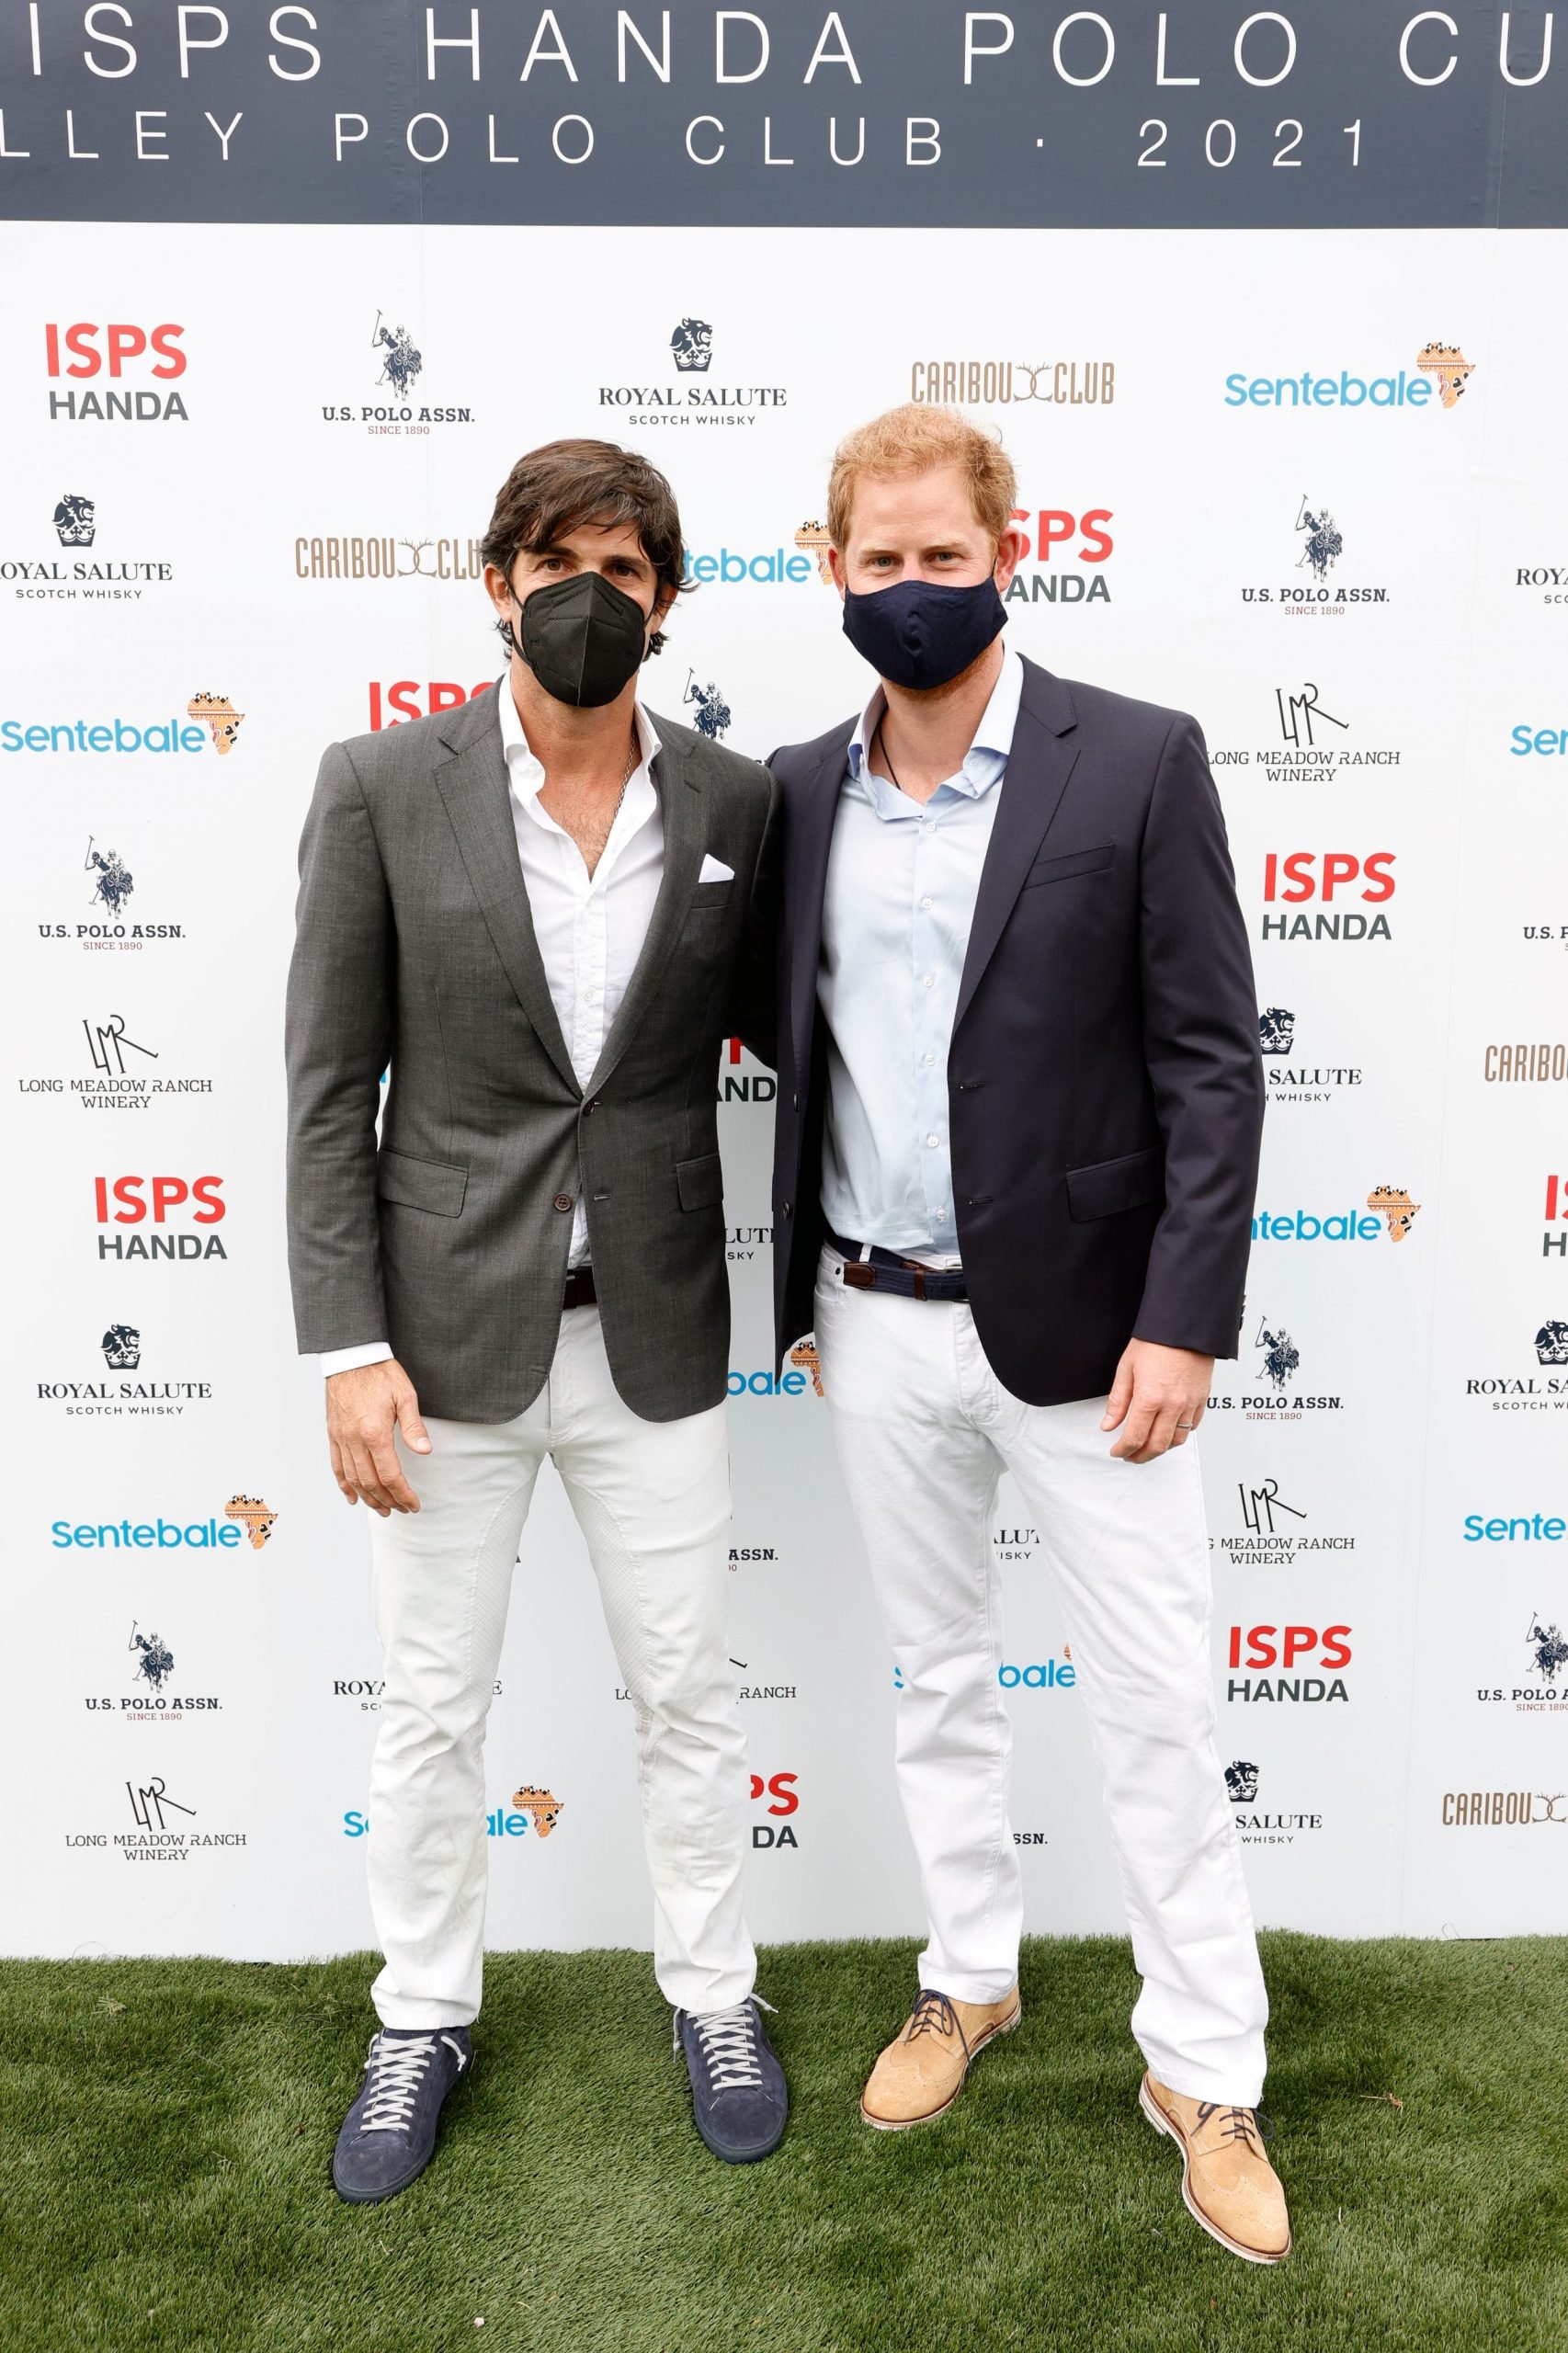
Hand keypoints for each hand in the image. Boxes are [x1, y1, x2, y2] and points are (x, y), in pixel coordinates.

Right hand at [325, 1359, 430, 1513]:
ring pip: (353, 1479)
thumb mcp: (404, 1395)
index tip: (413, 1504)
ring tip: (382, 1509)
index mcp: (375, 1432)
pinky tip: (353, 1497)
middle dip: (388, 1500)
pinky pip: (336, 1466)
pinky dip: (344, 1485)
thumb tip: (425, 1450)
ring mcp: (341, 1438)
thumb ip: (413, 1426)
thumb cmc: (380, 1373)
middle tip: (402, 1509)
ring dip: (368, 1498)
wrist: (351, 1356)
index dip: (402, 1494)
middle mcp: (355, 1439)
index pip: (390, 1475)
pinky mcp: (333, 1434)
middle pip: (371, 1482)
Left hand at [1100, 1340, 1212, 1463]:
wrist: (1185, 1325)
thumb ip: (1117, 1401)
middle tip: (1129, 1456)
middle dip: (1140, 1456)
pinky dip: (1179, 1435)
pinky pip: (1192, 1427)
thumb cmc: (1156, 1341)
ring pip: (1177, 1440)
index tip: (1116, 1451)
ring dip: (1160, 1449)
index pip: (1134, 1437)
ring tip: (1147, 1447)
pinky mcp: (1202, 1399)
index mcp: (1150, 1398)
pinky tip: (1168, 1431)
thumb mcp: (1126, 1368)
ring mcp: (1190, 1403)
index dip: (1123, 1449)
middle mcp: (1172, 1405)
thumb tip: (1109, 1425)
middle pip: (1157, 1446)